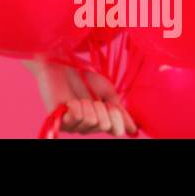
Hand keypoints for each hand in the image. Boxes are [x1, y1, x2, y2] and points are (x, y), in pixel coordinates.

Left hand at [22, 56, 137, 136]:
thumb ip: (120, 111)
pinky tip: (70, 101)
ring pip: (91, 122)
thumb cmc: (84, 77)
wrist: (63, 64)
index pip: (116, 130)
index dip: (116, 116)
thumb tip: (134, 130)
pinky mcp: (60, 121)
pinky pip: (77, 119)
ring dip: (87, 105)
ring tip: (78, 98)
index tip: (110, 103)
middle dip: (100, 107)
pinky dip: (77, 106)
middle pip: (105, 126)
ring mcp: (74, 125)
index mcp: (101, 120)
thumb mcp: (108, 93)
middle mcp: (88, 127)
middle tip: (90, 97)